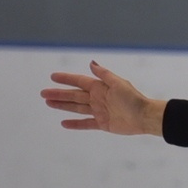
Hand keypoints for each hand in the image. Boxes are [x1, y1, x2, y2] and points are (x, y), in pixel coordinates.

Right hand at [41, 61, 165, 134]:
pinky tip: (63, 123)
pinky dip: (75, 124)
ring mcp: (99, 111)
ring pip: (76, 108)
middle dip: (59, 94)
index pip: (79, 81)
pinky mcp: (102, 123)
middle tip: (43, 93)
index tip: (53, 77)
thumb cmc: (133, 99)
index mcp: (101, 88)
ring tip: (48, 103)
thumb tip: (90, 62)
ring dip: (63, 106)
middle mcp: (98, 98)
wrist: (144, 117)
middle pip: (74, 95)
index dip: (66, 79)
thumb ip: (104, 74)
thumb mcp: (118, 83)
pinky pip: (85, 123)